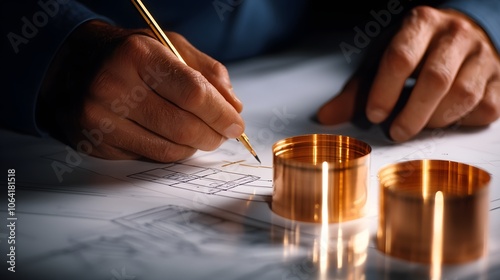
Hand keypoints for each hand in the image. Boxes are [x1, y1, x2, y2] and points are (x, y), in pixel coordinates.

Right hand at [40, 21, 243, 161]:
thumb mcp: (169, 46)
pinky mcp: (96, 143)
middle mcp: (113, 86)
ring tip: (201, 134)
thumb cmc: (129, 54)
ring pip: (168, 149)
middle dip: (213, 135)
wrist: (72, 64)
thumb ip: (207, 72)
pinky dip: (171, 152)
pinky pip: (149, 157)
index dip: (221, 114)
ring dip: (194, 146)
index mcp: (137, 54)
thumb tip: (234, 107)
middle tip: (223, 134)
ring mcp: (101, 119)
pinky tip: (173, 138)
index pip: (193, 93)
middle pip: (183, 126)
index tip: (236, 124)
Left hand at [317, 6, 499, 141]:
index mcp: (420, 23)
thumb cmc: (415, 52)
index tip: (374, 115)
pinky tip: (444, 119)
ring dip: (435, 119)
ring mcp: (482, 56)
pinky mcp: (499, 78)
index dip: (385, 91)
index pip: (401, 57)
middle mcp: (455, 35)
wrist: (460, 37)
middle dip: (412, 113)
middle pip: (435, 79)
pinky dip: (462, 121)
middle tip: (396, 132)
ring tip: (416, 126)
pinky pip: (486, 107)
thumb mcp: (381, 64)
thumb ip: (356, 92)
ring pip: (463, 95)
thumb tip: (326, 118)